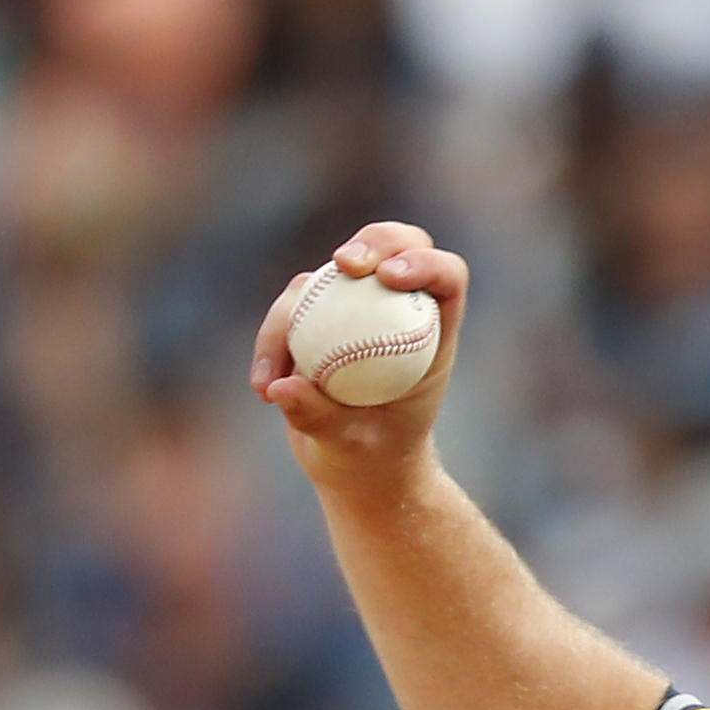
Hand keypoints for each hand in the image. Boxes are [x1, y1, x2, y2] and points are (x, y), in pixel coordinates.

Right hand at [251, 222, 466, 483]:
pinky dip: (272, 341)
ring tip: (275, 383)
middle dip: (371, 243)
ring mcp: (356, 306)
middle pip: (395, 245)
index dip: (424, 263)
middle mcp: (397, 308)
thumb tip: (282, 387)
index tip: (389, 278)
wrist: (353, 466)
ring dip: (294, 312)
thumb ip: (321, 417)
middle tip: (343, 265)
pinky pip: (290, 306)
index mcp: (433, 332)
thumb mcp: (353, 446)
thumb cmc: (374, 457)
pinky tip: (264, 388)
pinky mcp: (318, 314)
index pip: (444, 277)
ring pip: (329, 274)